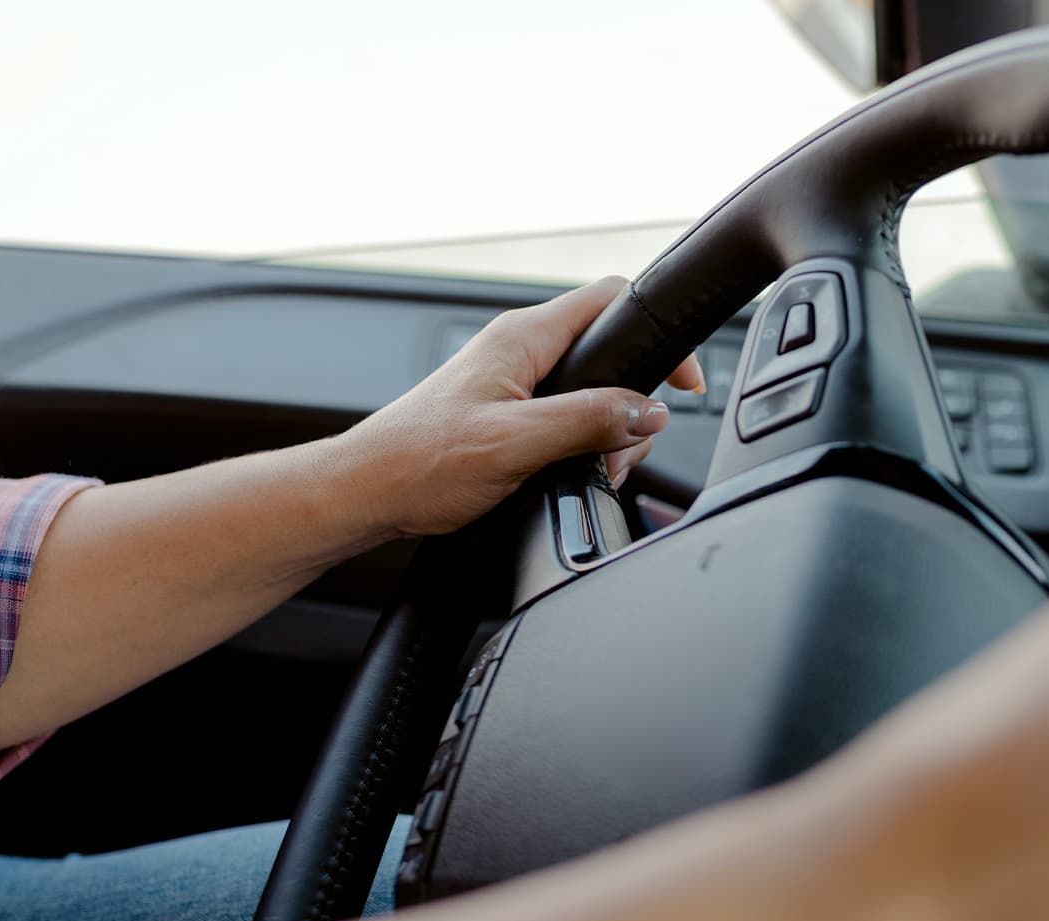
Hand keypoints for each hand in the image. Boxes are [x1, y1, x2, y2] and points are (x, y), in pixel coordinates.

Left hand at [337, 277, 702, 538]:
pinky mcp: (506, 411)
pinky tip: (570, 472)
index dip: (657, 334)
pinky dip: (581, 443)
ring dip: (606, 431)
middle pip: (609, 353)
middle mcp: (519, 350)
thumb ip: (587, 422)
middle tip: (622, 449)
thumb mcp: (516, 444)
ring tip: (594, 469)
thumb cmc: (418, 462)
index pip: (611, 300)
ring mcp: (512, 380)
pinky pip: (565, 414)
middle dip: (632, 403)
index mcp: (522, 337)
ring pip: (590, 390)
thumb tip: (648, 411)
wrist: (366, 492)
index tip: (682, 381)